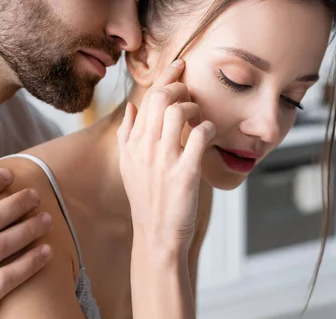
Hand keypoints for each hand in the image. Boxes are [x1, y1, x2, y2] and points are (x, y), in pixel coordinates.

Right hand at [117, 60, 214, 251]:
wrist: (156, 234)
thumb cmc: (146, 199)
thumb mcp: (128, 166)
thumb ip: (126, 135)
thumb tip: (131, 107)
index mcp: (132, 144)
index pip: (147, 98)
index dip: (166, 78)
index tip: (180, 67)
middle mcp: (145, 148)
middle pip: (162, 98)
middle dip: (181, 88)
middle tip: (192, 94)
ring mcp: (164, 160)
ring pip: (179, 112)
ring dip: (195, 107)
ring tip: (199, 117)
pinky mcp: (185, 174)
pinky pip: (199, 136)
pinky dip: (207, 128)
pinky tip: (208, 134)